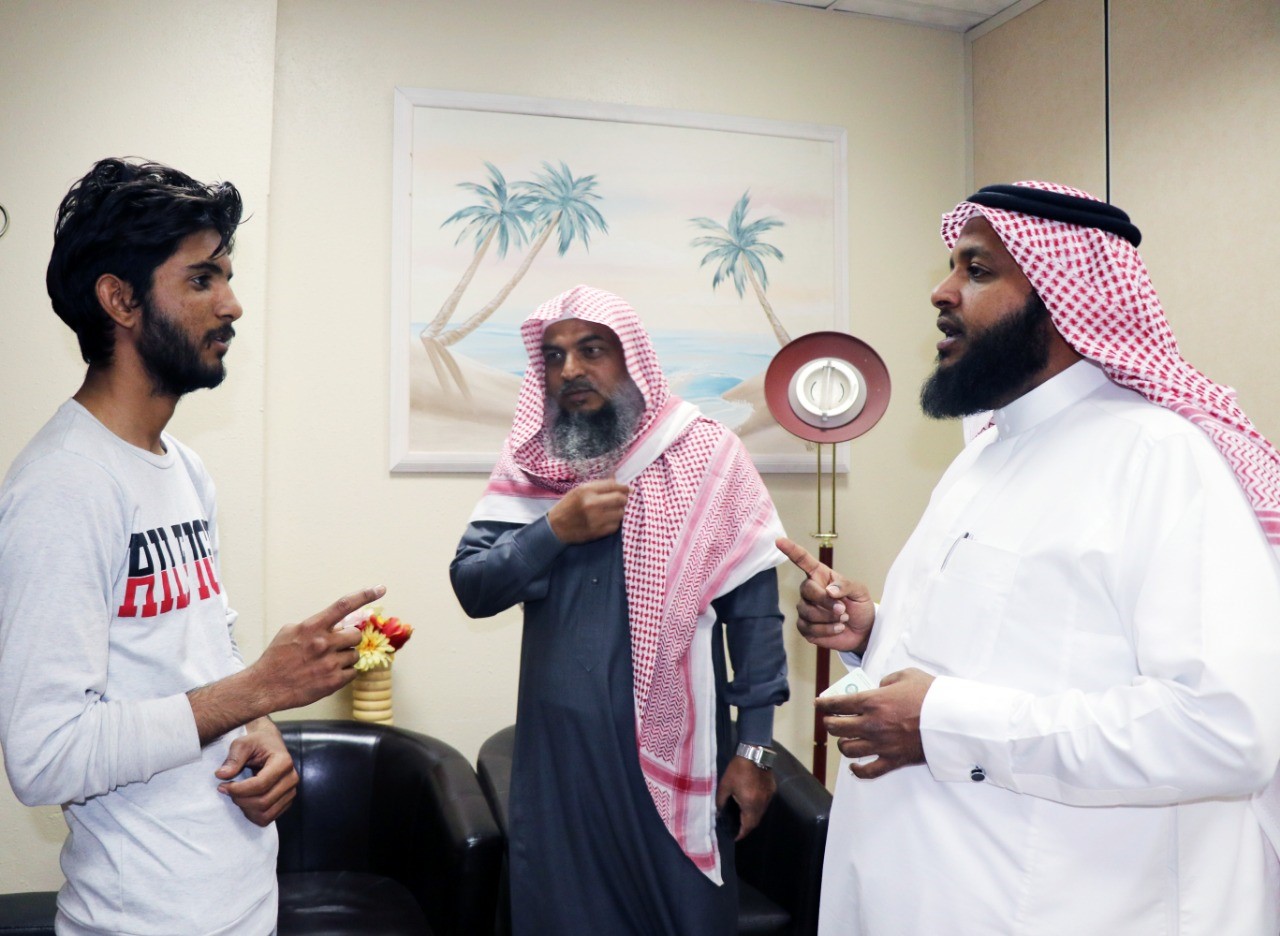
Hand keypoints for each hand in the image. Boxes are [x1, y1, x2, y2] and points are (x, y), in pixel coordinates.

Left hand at [215, 718, 297, 825]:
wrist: (269, 744)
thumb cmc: (257, 742)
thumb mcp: (243, 743)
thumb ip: (233, 758)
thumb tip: (222, 775)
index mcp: (284, 762)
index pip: (261, 785)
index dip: (238, 789)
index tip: (222, 785)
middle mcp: (292, 778)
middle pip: (263, 802)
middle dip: (240, 800)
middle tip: (227, 790)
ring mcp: (291, 792)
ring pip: (265, 814)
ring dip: (246, 809)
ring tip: (236, 796)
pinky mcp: (286, 801)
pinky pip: (268, 818)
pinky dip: (253, 815)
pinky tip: (245, 801)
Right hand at [248, 585, 383, 712]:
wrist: (266, 687)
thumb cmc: (277, 658)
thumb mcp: (290, 632)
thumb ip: (314, 625)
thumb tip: (336, 624)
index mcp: (312, 627)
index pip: (344, 605)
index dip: (365, 595)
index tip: (381, 588)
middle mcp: (324, 643)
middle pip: (355, 635)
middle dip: (348, 640)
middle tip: (335, 646)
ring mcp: (330, 663)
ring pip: (355, 655)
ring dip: (345, 658)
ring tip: (326, 663)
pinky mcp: (333, 682)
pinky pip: (352, 672)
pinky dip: (344, 673)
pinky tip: (328, 674)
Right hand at [547, 480, 629, 543]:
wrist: (556, 527)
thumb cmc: (568, 506)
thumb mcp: (579, 490)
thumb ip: (598, 485)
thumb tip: (616, 479)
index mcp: (586, 491)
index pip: (613, 486)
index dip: (624, 487)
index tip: (629, 489)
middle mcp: (592, 504)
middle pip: (620, 499)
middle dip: (624, 499)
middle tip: (621, 500)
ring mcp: (595, 519)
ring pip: (620, 513)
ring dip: (619, 511)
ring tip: (611, 510)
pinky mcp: (598, 532)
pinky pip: (615, 526)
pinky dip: (614, 522)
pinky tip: (606, 520)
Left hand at [716, 755, 776, 840]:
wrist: (754, 752)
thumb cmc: (737, 769)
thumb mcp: (725, 785)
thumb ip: (721, 802)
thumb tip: (718, 813)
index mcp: (750, 804)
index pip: (747, 826)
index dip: (741, 834)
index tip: (734, 837)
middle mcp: (762, 804)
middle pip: (755, 821)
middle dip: (746, 826)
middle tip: (737, 827)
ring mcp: (769, 797)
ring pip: (761, 813)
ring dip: (753, 816)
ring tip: (743, 815)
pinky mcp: (772, 789)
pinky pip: (765, 803)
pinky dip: (758, 806)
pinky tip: (750, 801)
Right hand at [776, 537, 874, 654]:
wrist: (863, 631)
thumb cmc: (860, 607)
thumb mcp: (860, 591)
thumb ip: (846, 585)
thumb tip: (830, 590)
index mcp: (821, 576)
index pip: (803, 560)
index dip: (791, 550)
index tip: (779, 541)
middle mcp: (810, 591)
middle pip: (806, 589)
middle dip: (824, 600)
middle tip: (842, 609)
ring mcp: (806, 609)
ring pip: (807, 611)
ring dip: (828, 617)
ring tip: (843, 619)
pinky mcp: (806, 627)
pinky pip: (809, 628)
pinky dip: (826, 630)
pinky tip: (838, 628)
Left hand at [815, 667, 933, 778]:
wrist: (952, 720)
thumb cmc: (930, 695)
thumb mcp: (906, 676)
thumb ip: (886, 681)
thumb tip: (878, 688)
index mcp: (872, 702)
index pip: (837, 704)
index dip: (823, 704)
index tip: (819, 704)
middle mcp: (871, 725)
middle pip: (836, 728)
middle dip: (829, 722)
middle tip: (830, 719)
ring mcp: (881, 745)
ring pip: (847, 749)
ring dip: (842, 743)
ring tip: (844, 738)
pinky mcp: (893, 760)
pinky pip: (868, 771)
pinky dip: (858, 770)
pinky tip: (854, 765)